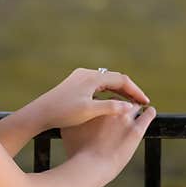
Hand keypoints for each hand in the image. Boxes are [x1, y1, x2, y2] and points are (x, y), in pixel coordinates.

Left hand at [33, 67, 150, 130]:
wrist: (40, 113)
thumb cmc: (63, 112)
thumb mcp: (89, 111)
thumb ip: (111, 107)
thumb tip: (131, 107)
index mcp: (92, 77)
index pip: (121, 80)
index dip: (136, 91)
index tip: (146, 102)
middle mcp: (86, 74)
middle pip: (115, 78)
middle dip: (129, 90)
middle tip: (141, 103)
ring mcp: (80, 78)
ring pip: (106, 82)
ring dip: (119, 92)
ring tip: (130, 104)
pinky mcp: (75, 84)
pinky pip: (98, 86)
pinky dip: (108, 93)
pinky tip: (111, 103)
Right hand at [60, 104, 156, 179]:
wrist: (89, 166)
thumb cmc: (76, 151)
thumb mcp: (67, 131)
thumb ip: (71, 120)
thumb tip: (71, 117)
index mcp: (94, 107)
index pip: (102, 100)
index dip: (104, 106)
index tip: (104, 111)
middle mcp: (110, 109)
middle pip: (118, 101)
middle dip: (119, 105)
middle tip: (119, 110)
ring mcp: (124, 118)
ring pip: (134, 106)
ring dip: (134, 107)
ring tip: (136, 110)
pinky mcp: (137, 130)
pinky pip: (148, 115)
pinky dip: (150, 112)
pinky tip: (150, 111)